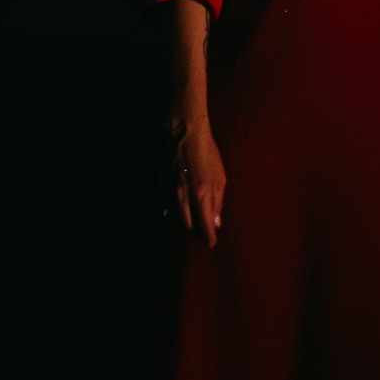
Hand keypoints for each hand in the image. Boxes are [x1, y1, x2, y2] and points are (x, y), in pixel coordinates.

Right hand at [168, 119, 225, 245]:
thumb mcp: (220, 179)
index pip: (204, 225)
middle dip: (196, 231)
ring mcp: (169, 191)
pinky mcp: (159, 187)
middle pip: (187, 226)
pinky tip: (180, 207)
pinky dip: (173, 211)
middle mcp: (183, 196)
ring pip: (174, 218)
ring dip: (184, 222)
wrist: (185, 136)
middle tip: (203, 229)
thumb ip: (217, 203)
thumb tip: (215, 222)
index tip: (211, 243)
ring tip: (192, 218)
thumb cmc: (207, 156)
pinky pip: (165, 207)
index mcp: (201, 194)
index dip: (208, 237)